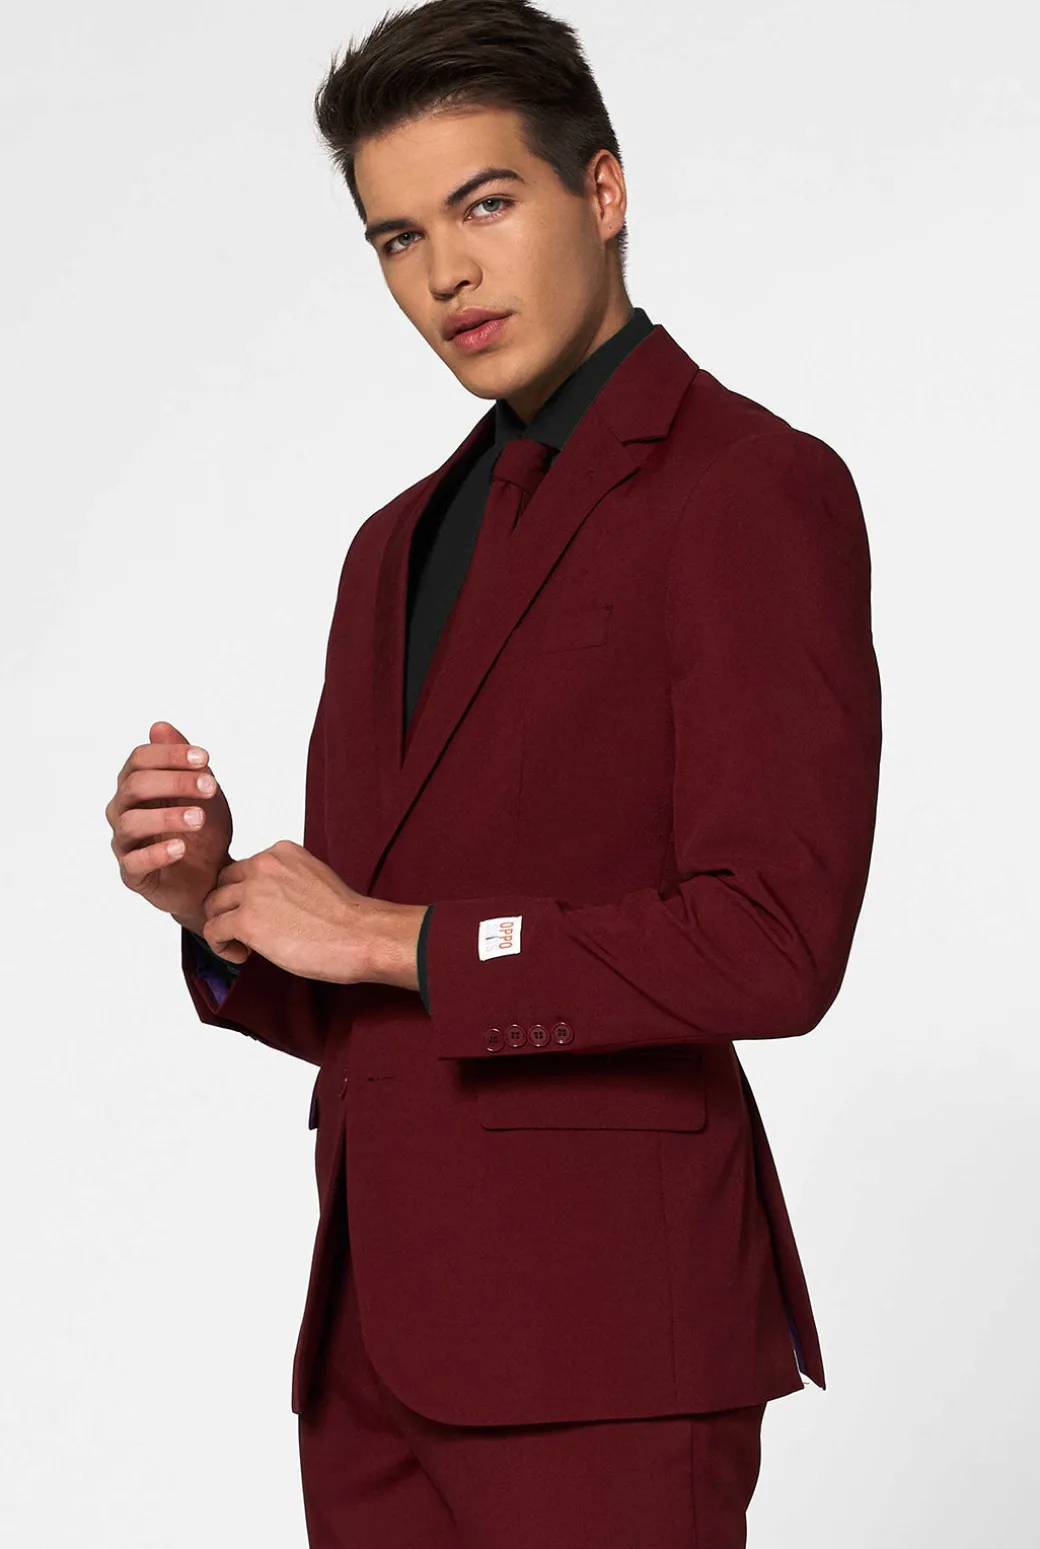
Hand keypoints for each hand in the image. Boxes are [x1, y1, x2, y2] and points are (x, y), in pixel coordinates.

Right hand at [108, 721, 233, 931]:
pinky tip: (181, 848)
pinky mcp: (133, 874)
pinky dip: (157, 853)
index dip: (170, 755)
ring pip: (131, 823)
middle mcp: (124, 810)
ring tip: (198, 818)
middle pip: (135, 786)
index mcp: (137, 785)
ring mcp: (125, 843)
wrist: (213, 876)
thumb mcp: (204, 792)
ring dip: (167, 817)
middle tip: (210, 787)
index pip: (140, 759)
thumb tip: (159, 726)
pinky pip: (134, 862)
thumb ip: (186, 762)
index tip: (204, 758)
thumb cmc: (204, 831)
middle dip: (175, 782)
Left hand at [198, 840, 375, 979]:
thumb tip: (266, 899)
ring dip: (222, 926)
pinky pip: (212, 930)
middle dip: (229, 907)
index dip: (245, 893)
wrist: (359, 936)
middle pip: (222, 883)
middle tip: (245, 929)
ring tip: (244, 944)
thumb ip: (285, 879)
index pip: (243, 868)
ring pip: (212, 905)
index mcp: (281, 852)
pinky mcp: (246, 921)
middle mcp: (263, 865)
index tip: (258, 912)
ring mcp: (253, 892)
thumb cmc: (345, 917)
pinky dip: (221, 945)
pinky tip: (242, 955)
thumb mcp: (313, 877)